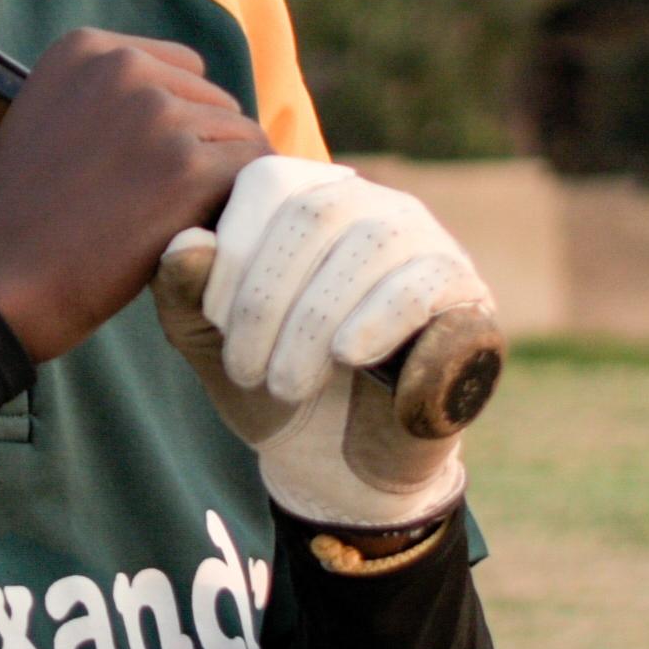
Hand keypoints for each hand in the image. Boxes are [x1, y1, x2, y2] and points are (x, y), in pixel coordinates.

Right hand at [0, 29, 267, 363]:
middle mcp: (123, 68)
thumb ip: (110, 99)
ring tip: (172, 222)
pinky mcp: (187, 168)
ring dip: (221, 182)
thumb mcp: (50, 119)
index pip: (183, 70)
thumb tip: (194, 107)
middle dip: (201, 152)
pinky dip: (237, 206)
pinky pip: (253, 173)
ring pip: (241, 138)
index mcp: (86, 48)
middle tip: (156, 206)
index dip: (177, 124)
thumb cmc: (22, 217)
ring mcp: (158, 114)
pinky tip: (200, 234)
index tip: (146, 168)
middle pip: (216, 103)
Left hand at [151, 157, 497, 530]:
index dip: (232, 254)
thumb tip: (187, 243)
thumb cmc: (270, 383)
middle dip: (266, 298)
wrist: (337, 464)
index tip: (214, 325)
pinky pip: (424, 286)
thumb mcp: (207, 343)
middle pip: (314, 215)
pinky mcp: (465, 295)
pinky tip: (346, 356)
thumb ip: (183, 292)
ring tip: (284, 383)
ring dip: (313, 321)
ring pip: (371, 244)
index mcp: (304, 196)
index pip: (268, 184)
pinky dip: (376, 321)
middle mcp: (370, 203)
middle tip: (245, 370)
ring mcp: (426, 243)